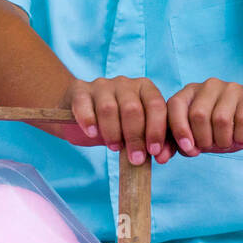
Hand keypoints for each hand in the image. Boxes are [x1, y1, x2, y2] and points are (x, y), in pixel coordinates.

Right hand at [57, 76, 179, 163]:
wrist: (82, 113)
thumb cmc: (117, 124)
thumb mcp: (136, 131)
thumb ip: (150, 142)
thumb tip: (162, 157)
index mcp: (144, 88)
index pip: (156, 105)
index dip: (156, 129)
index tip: (154, 151)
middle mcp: (124, 83)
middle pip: (132, 109)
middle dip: (135, 137)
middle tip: (135, 158)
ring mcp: (101, 85)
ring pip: (109, 108)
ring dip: (113, 132)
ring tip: (115, 147)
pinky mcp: (79, 91)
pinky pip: (84, 104)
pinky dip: (89, 120)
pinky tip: (92, 133)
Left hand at [167, 79, 242, 156]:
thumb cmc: (228, 128)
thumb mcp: (202, 138)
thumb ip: (181, 145)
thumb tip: (160, 156)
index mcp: (191, 92)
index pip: (174, 105)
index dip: (179, 130)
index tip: (188, 150)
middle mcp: (210, 85)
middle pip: (198, 115)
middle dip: (205, 139)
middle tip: (214, 146)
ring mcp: (232, 87)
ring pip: (221, 119)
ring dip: (225, 140)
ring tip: (230, 141)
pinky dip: (242, 136)